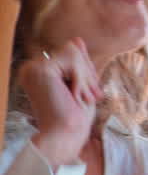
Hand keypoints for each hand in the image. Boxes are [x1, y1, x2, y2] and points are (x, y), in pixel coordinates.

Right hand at [18, 38, 102, 166]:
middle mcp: (32, 68)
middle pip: (73, 51)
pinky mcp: (41, 70)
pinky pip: (72, 59)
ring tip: (81, 97)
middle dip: (87, 74)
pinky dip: (81, 77)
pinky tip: (74, 94)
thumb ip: (77, 62)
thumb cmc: (75, 117)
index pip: (70, 54)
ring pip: (74, 53)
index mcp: (38, 72)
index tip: (88, 94)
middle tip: (87, 97)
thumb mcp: (81, 84)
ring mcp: (34, 68)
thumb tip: (75, 40)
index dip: (86, 72)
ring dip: (85, 77)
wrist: (66, 135)